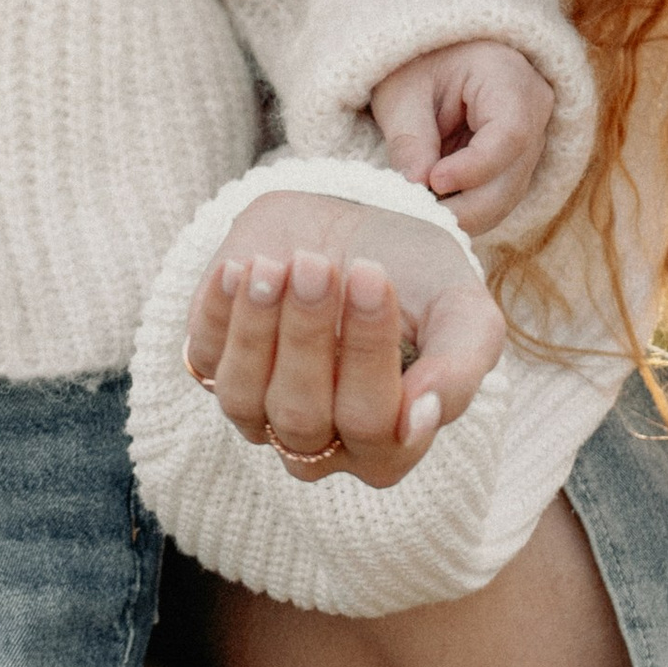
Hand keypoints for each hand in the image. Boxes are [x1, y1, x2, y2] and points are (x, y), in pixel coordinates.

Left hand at [179, 192, 504, 492]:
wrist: (361, 221)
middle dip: (308, 335)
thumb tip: (424, 418)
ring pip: (244, 399)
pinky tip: (244, 265)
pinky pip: (204, 358)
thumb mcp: (463, 312)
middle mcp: (321, 442)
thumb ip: (461, 369)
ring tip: (280, 263)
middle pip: (304, 416)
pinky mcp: (216, 368)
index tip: (372, 276)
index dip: (369, 354)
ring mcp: (261, 410)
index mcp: (389, 444)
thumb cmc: (420, 277)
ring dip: (258, 328)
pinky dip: (220, 311)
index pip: (375, 427)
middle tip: (317, 265)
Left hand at [369, 40, 554, 236]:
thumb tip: (414, 186)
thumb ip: (409, 139)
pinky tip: (434, 212)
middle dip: (466, 206)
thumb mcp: (402, 93)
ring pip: (508, 197)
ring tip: (420, 214)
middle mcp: (534, 111)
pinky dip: (466, 211)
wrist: (435, 58)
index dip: (474, 168)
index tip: (433, 182)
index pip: (511, 133)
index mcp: (510, 78)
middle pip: (513, 176)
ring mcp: (530, 142)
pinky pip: (497, 199)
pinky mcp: (516, 165)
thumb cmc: (419, 65)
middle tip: (419, 215)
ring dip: (464, 215)